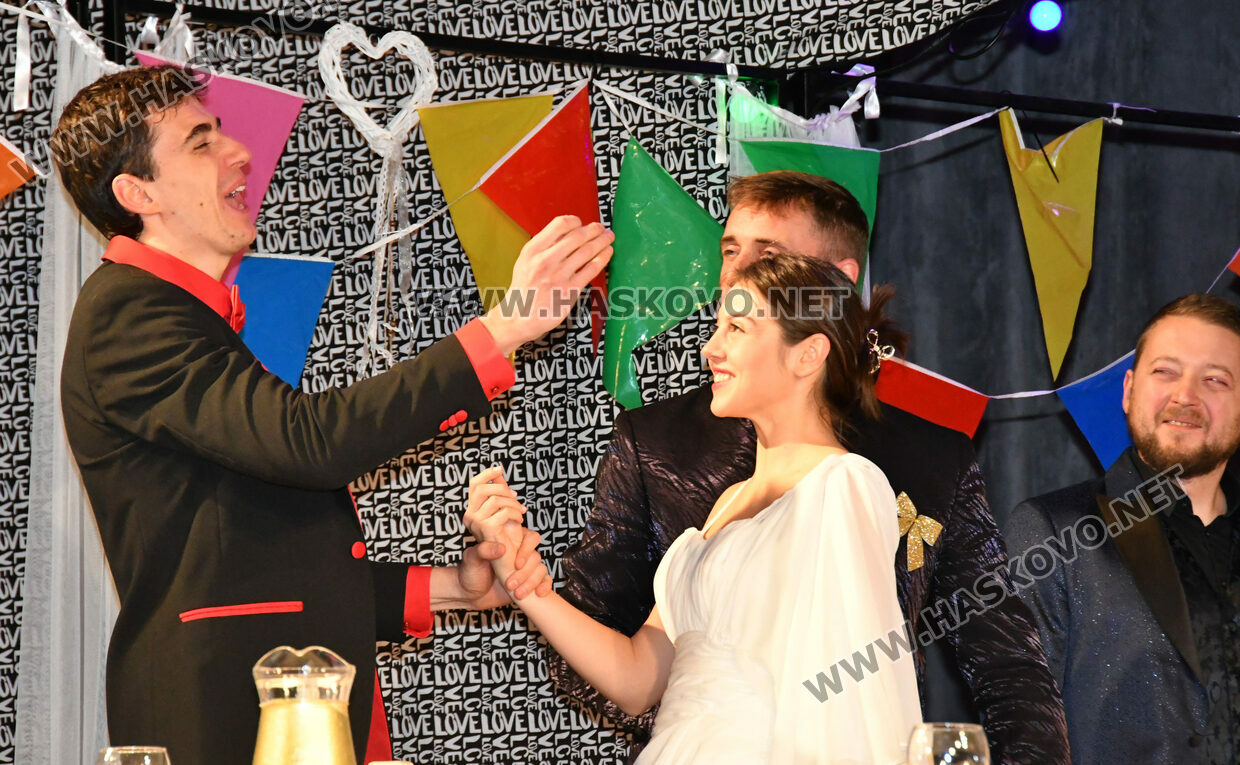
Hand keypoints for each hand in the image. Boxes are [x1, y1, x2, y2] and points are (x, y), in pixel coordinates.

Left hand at [455, 529, 552, 608]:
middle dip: (525, 573)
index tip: (516, 564)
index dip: (527, 549)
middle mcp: (519, 553)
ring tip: (517, 594)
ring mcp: (525, 568)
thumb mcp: (471, 559)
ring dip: (531, 582)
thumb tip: (501, 548)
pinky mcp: (529, 581)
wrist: (470, 595)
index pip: (529, 537)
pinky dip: (545, 586)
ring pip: (540, 570)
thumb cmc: (469, 573)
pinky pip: (545, 581)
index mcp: (508, 541)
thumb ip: (483, 550)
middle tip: (510, 584)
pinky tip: (539, 593)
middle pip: (536, 556)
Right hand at [465, 466, 526, 544]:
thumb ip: (499, 495)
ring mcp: (476, 523)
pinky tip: (520, 520)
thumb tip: (499, 474)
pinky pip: (504, 512)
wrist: (505, 566)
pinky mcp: (486, 529)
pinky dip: (516, 514)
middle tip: (515, 496)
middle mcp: (470, 517)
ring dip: (513, 503)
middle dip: (502, 488)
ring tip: (521, 512)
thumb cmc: (505, 541)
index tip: (500, 469)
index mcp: (473, 511)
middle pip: (482, 489)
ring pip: (495, 500)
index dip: (486, 474)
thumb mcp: (502, 513)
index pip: (474, 485)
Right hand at [480, 215, 613, 353]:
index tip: (582, 223)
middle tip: (602, 228)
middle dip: (594, 230)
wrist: (518, 316)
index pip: (559, 225)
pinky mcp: (570, 291)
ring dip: (602, 241)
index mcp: (533, 250)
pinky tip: (607, 252)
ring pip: (587, 251)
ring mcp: (558, 276)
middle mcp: (545, 260)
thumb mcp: (526, 261)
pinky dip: (602, 258)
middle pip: (577, 236)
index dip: (575, 221)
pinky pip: (591, 269)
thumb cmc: (525, 288)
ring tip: (609, 237)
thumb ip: (544, 246)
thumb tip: (568, 231)